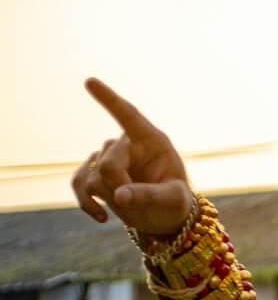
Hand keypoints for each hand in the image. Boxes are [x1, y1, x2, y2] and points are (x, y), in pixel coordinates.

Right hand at [72, 78, 194, 236]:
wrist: (166, 216)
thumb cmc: (176, 201)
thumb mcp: (173, 199)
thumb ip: (149, 195)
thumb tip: (119, 196)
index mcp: (152, 140)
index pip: (129, 116)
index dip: (110, 100)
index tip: (90, 82)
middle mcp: (128, 144)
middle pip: (109, 162)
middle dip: (119, 187)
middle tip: (134, 202)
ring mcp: (109, 156)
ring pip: (93, 176)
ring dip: (108, 198)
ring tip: (130, 210)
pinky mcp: (95, 172)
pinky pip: (79, 183)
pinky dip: (86, 202)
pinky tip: (102, 217)